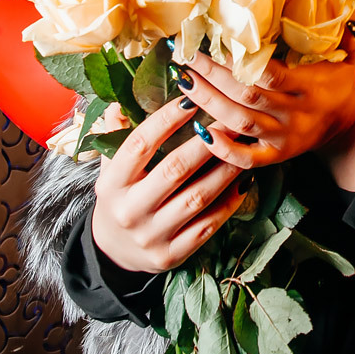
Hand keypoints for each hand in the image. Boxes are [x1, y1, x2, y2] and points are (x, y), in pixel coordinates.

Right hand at [92, 96, 250, 272]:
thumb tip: (121, 102)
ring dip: (225, 170)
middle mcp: (129, 210)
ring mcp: (151, 235)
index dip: (165, 119)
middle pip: (174, 169)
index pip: (139, 144)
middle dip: (207, 142)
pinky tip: (244, 182)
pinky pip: (207, 225)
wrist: (115, 252)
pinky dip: (229, 203)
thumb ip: (116, 135)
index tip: (190, 99)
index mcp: (111, 184)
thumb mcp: (110, 168)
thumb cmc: (120, 198)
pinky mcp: (172, 254)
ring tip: (244, 148)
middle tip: (231, 120)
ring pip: (197, 198)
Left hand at [170, 23, 354, 170]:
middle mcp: (295, 115)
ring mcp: (283, 138)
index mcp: (310, 88)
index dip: (242, 61)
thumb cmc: (338, 85)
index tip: (215, 41)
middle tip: (186, 56)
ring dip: (208, 102)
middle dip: (213, 75)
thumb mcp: (349, 60)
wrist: (346, 128)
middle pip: (247, 95)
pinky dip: (221, 148)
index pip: (271, 74)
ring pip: (239, 122)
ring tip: (183, 80)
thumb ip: (348, 38)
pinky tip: (199, 130)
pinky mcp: (275, 156)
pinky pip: (245, 158)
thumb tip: (345, 15)